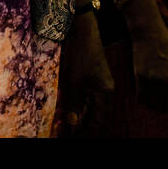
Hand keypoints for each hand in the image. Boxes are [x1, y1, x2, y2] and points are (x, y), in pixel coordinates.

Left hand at [58, 11, 113, 129]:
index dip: (84, 131)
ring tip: (62, 123)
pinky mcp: (93, 82)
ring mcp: (100, 87)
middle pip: (94, 117)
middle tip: (63, 131)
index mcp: (105, 95)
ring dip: (76, 117)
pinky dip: (76, 106)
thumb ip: (74, 104)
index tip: (70, 135)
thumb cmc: (82, 55)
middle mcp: (106, 93)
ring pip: (89, 109)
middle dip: (79, 126)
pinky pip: (86, 99)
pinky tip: (66, 110)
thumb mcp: (75, 82)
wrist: (84, 33)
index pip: (98, 122)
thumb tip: (72, 124)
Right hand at [124, 0, 167, 116]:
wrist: (149, 32)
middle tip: (162, 105)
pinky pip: (142, 99)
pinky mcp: (142, 78)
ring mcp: (156, 81)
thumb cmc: (166, 45)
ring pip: (155, 105)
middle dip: (167, 108)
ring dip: (155, 105)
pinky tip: (144, 95)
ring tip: (153, 100)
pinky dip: (143, 100)